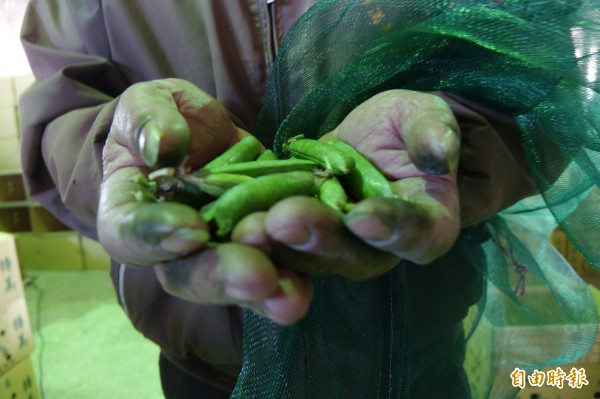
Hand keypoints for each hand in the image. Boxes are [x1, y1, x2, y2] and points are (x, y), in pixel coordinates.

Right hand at [98, 78, 311, 323]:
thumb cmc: (162, 118)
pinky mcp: (256, 246)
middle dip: (222, 276)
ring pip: (234, 284)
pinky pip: (272, 267)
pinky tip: (312, 279)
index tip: (193, 229)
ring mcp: (215, 251)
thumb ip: (148, 120)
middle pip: (187, 275)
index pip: (131, 233)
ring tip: (291, 295)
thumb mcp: (148, 104)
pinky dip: (293, 275)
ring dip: (264, 292)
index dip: (158, 235)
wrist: (198, 131)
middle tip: (256, 276)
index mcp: (129, 213)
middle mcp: (169, 247)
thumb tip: (163, 146)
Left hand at [232, 90, 460, 279]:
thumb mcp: (426, 116)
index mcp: (426, 224)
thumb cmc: (409, 127)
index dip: (391, 227)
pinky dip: (257, 233)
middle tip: (282, 221)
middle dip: (317, 239)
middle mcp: (380, 247)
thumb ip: (433, 131)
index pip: (416, 233)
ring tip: (246, 227)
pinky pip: (282, 241)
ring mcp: (339, 245)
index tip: (361, 214)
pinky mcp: (304, 235)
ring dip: (278, 245)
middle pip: (353, 255)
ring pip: (311, 255)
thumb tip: (440, 152)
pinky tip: (229, 221)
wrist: (376, 139)